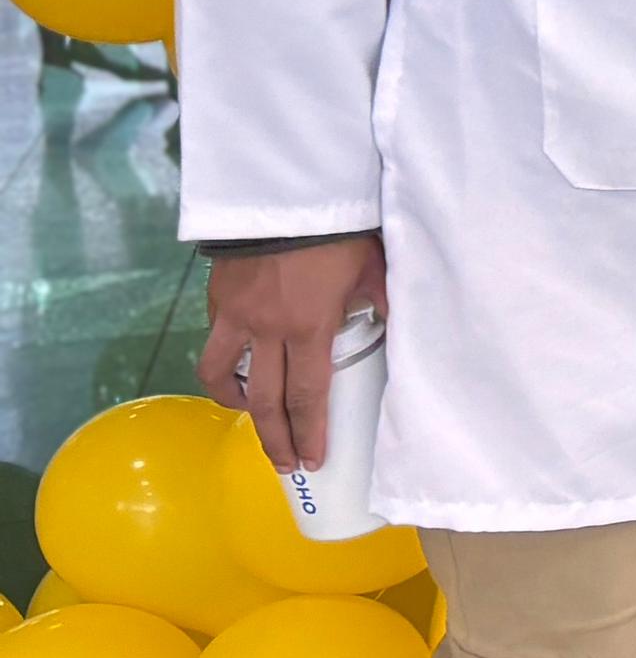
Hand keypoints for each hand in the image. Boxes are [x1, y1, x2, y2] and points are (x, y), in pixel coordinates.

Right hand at [198, 234, 386, 471]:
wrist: (284, 193)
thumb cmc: (338, 231)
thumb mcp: (374, 268)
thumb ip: (382, 302)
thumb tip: (397, 326)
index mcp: (309, 329)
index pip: (307, 396)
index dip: (308, 433)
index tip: (312, 461)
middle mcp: (267, 331)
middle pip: (264, 400)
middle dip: (275, 438)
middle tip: (284, 465)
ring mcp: (236, 316)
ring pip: (220, 374)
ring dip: (235, 403)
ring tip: (250, 414)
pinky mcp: (217, 299)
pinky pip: (216, 341)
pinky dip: (224, 360)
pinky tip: (238, 363)